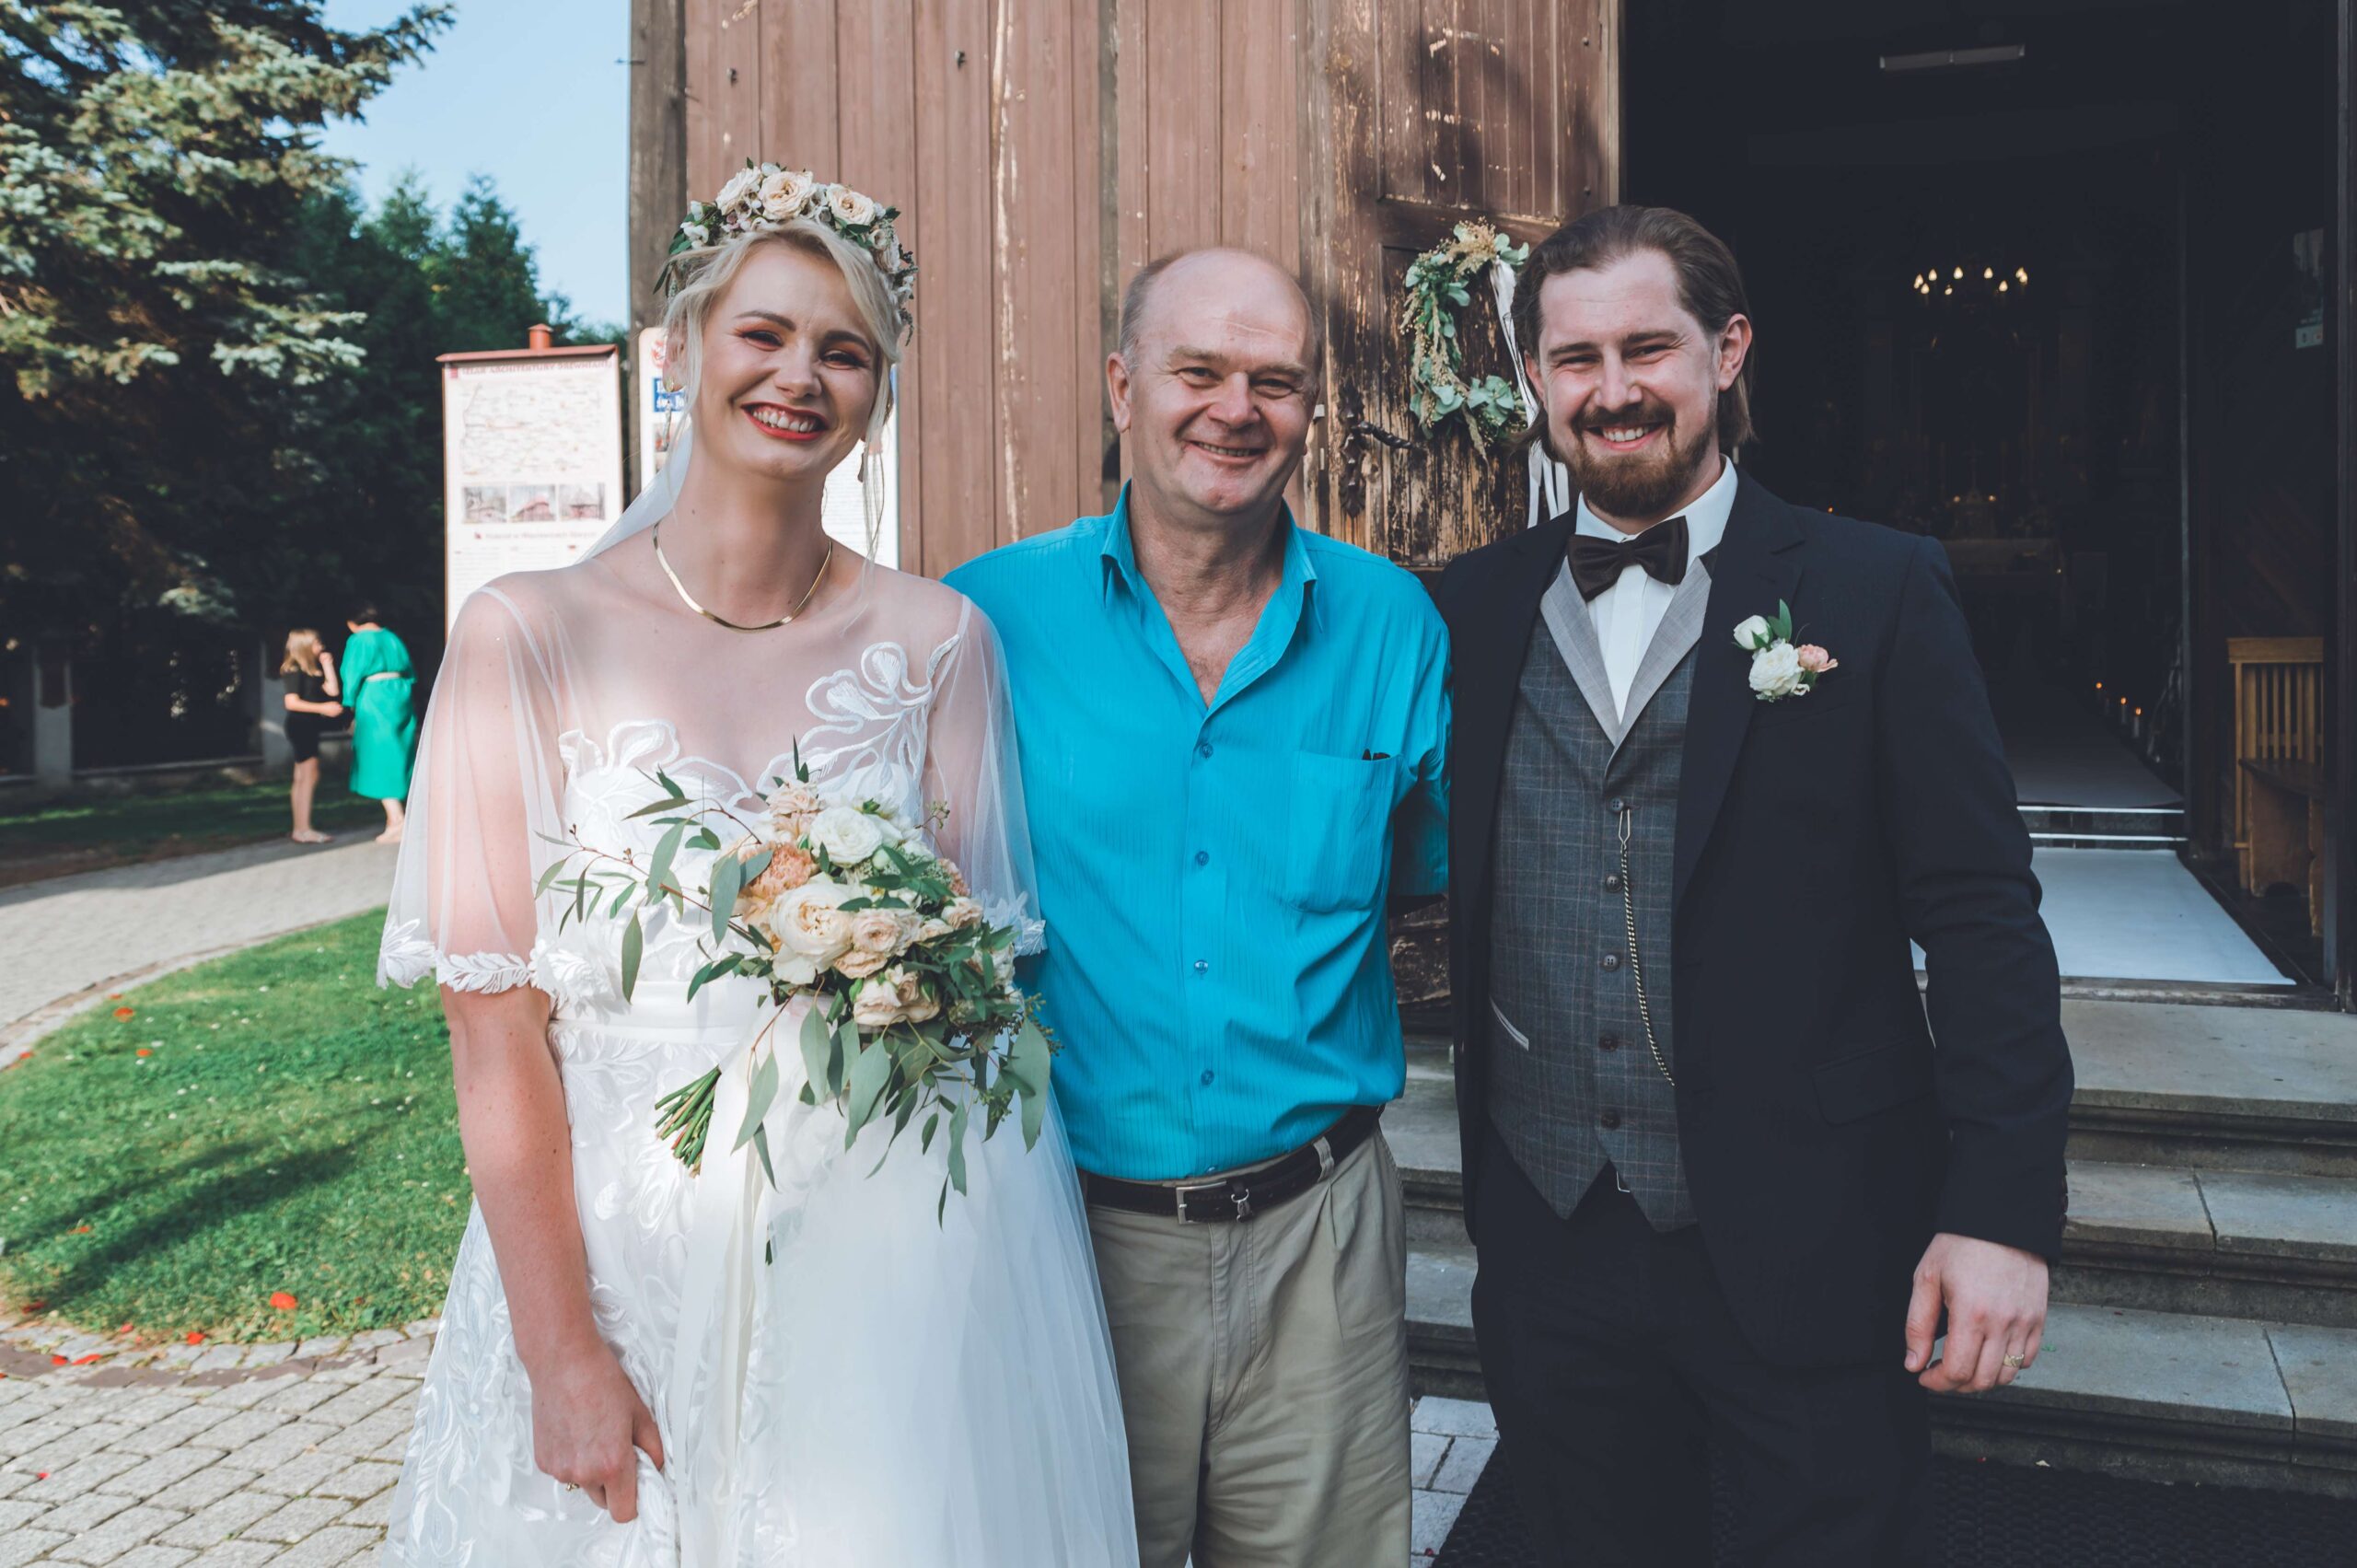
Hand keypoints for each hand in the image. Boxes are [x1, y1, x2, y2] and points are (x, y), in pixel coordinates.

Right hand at [529, 1340, 665, 1520]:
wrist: (563, 1362)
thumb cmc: (603, 1381)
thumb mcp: (640, 1413)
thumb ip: (653, 1448)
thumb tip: (656, 1468)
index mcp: (612, 1464)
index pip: (624, 1512)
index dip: (633, 1501)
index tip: (637, 1484)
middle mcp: (583, 1473)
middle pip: (603, 1501)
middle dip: (613, 1484)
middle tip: (615, 1450)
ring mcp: (559, 1469)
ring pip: (583, 1485)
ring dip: (591, 1471)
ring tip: (592, 1435)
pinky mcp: (543, 1461)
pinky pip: (564, 1472)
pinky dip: (572, 1460)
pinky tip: (574, 1431)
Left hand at [1903, 1231, 2047, 1392]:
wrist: (2001, 1219)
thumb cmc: (1960, 1245)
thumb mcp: (1927, 1278)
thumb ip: (1918, 1325)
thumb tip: (1913, 1363)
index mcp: (1971, 1314)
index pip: (1957, 1372)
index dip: (1937, 1383)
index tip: (1924, 1376)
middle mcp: (2003, 1324)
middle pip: (1982, 1380)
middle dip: (1956, 1385)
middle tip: (1940, 1373)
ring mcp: (2025, 1323)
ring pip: (2007, 1375)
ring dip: (1982, 1379)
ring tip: (1964, 1364)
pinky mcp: (2038, 1318)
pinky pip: (2028, 1359)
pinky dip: (2008, 1366)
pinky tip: (1989, 1353)